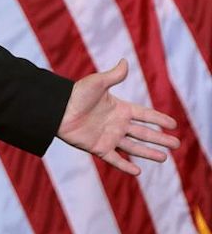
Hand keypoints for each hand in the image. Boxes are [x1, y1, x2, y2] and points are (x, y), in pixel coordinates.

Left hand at [57, 58, 178, 174]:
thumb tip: (125, 61)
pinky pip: (114, 159)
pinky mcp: (98, 147)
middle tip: (177, 144)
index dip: (159, 119)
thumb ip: (113, 75)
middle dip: (160, 138)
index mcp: (119, 108)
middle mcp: (116, 124)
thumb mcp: (97, 83)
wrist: (57, 109)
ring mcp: (108, 136)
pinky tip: (138, 172)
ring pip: (133, 147)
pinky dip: (125, 166)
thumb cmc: (75, 94)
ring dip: (149, 153)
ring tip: (164, 157)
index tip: (173, 124)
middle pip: (144, 133)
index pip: (145, 114)